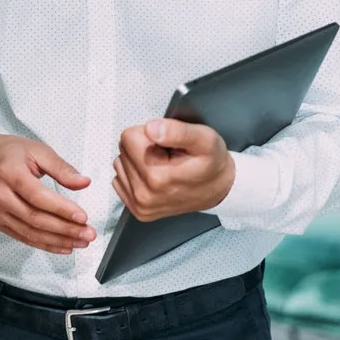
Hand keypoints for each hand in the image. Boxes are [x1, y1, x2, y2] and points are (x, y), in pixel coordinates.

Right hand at [0, 134, 96, 253]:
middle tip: (87, 234)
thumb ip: (61, 168)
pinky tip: (62, 246)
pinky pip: (22, 237)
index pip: (38, 197)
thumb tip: (83, 182)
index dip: (62, 209)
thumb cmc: (8, 153)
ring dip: (58, 241)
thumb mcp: (37, 150)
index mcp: (9, 173)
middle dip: (65, 230)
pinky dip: (44, 245)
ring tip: (79, 242)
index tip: (82, 217)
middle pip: (35, 218)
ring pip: (30, 232)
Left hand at [113, 119, 234, 221]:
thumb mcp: (204, 139)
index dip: (148, 135)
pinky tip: (156, 177)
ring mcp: (140, 205)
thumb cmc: (211, 163)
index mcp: (156, 177)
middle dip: (144, 147)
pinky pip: (121, 179)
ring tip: (164, 166)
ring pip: (121, 163)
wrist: (218, 189)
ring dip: (139, 161)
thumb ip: (177, 131)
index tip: (167, 145)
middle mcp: (145, 195)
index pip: (128, 137)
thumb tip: (151, 129)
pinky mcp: (138, 210)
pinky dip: (136, 174)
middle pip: (124, 150)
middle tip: (168, 156)